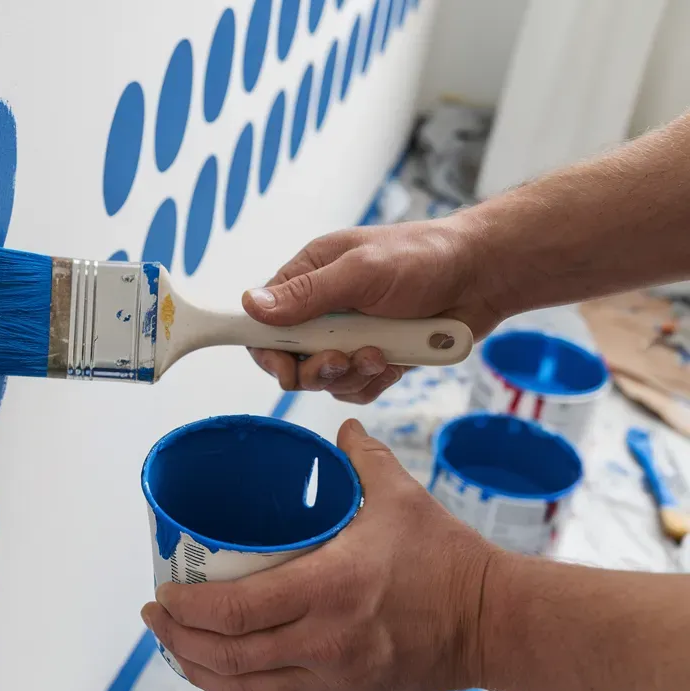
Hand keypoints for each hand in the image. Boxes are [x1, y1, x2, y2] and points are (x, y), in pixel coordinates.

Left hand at [140, 419, 497, 690]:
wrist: (494, 622)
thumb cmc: (447, 558)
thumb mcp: (401, 496)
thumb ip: (361, 458)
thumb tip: (338, 430)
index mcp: (331, 588)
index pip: (237, 611)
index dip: (187, 609)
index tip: (163, 592)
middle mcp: (326, 641)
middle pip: (229, 656)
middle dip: (177, 640)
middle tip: (156, 615)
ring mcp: (334, 677)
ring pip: (245, 690)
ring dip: (199, 671)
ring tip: (174, 646)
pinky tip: (221, 681)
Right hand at [244, 216, 501, 402]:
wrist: (483, 276)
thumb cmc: (425, 257)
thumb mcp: (361, 271)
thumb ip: (307, 294)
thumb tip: (252, 305)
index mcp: (310, 276)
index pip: (264, 319)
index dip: (266, 348)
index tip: (283, 365)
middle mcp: (324, 308)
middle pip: (291, 358)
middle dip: (317, 366)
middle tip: (343, 358)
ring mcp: (350, 335)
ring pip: (325, 378)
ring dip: (351, 373)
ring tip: (380, 353)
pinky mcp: (374, 357)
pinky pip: (356, 386)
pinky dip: (373, 380)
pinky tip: (394, 360)